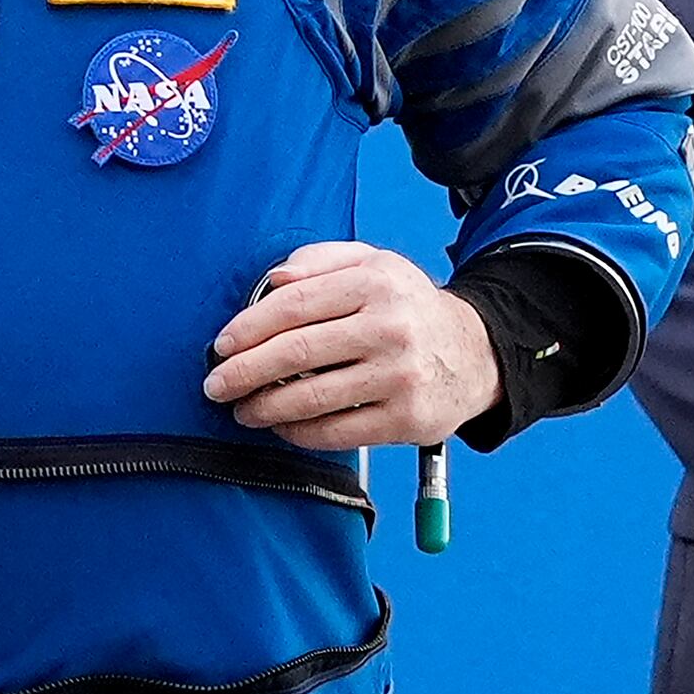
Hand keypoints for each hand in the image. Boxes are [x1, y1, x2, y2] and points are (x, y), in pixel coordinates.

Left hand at [203, 241, 503, 451]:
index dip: (249, 327)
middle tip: (215, 384)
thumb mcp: (372, 263)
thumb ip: (319, 260)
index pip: (295, 304)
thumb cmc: (407, 306)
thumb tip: (274, 279)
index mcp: (375, 283)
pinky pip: (339, 432)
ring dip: (265, 407)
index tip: (222, 345)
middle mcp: (390, 328)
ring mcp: (401, 377)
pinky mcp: (408, 419)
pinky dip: (300, 433)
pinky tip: (281, 426)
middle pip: (297, 352)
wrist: (478, 352)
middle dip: (245, 372)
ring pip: (313, 397)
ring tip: (242, 409)